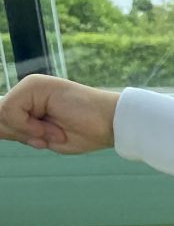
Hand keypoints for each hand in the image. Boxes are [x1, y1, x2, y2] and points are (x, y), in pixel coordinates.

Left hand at [0, 75, 119, 154]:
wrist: (111, 123)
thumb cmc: (86, 132)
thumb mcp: (45, 138)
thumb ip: (18, 131)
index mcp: (30, 103)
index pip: (3, 119)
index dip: (11, 132)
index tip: (39, 140)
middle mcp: (28, 91)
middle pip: (0, 118)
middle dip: (22, 134)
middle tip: (50, 138)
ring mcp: (30, 86)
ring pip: (2, 115)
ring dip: (28, 132)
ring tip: (55, 132)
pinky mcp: (33, 84)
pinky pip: (10, 110)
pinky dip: (28, 126)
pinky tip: (51, 127)